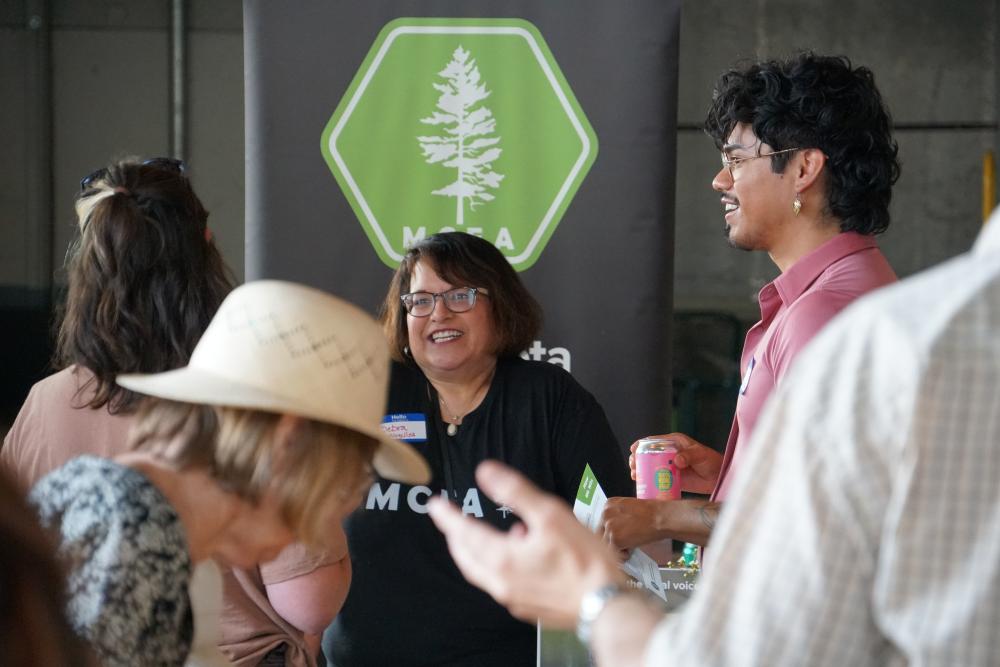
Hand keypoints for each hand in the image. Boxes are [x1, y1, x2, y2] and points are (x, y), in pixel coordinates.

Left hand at [428, 460, 623, 627]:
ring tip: (483, 534)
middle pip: (466, 557)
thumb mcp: (549, 514)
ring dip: (476, 552)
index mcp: (501, 558)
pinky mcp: (528, 607)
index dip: (447, 517)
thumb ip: (514, 491)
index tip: (435, 505)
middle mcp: (500, 582)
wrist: (606, 605)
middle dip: (456, 536)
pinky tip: (518, 552)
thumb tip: (486, 471)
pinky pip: (501, 583)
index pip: (462, 533)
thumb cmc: (583, 560)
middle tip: (450, 521)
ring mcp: (513, 598)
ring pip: (481, 572)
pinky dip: (497, 565)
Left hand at [600, 497, 671, 550]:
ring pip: (605, 543)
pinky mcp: (615, 539)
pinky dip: (622, 554)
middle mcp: (605, 514)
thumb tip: (614, 528)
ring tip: (628, 547)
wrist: (660, 517)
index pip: (601, 521)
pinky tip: (630, 550)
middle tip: (622, 544)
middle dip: (610, 540)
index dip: (609, 531)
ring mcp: (609, 526)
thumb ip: (617, 515)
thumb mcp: (628, 507)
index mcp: (608, 505)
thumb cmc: (651, 513)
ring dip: (616, 547)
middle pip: (600, 532)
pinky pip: (613, 551)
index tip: (617, 536)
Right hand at [628, 433, 721, 494]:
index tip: (633, 450)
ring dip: (640, 470)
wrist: (718, 477)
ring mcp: (668, 466)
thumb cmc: (711, 461)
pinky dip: (648, 481)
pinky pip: (656, 479)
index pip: (654, 441)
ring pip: (650, 467)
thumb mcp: (701, 455)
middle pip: (648, 454)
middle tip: (633, 466)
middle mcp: (669, 453)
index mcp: (674, 442)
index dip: (642, 444)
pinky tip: (642, 484)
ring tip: (635, 476)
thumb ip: (689, 455)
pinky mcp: (670, 478)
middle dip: (638, 459)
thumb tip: (676, 460)